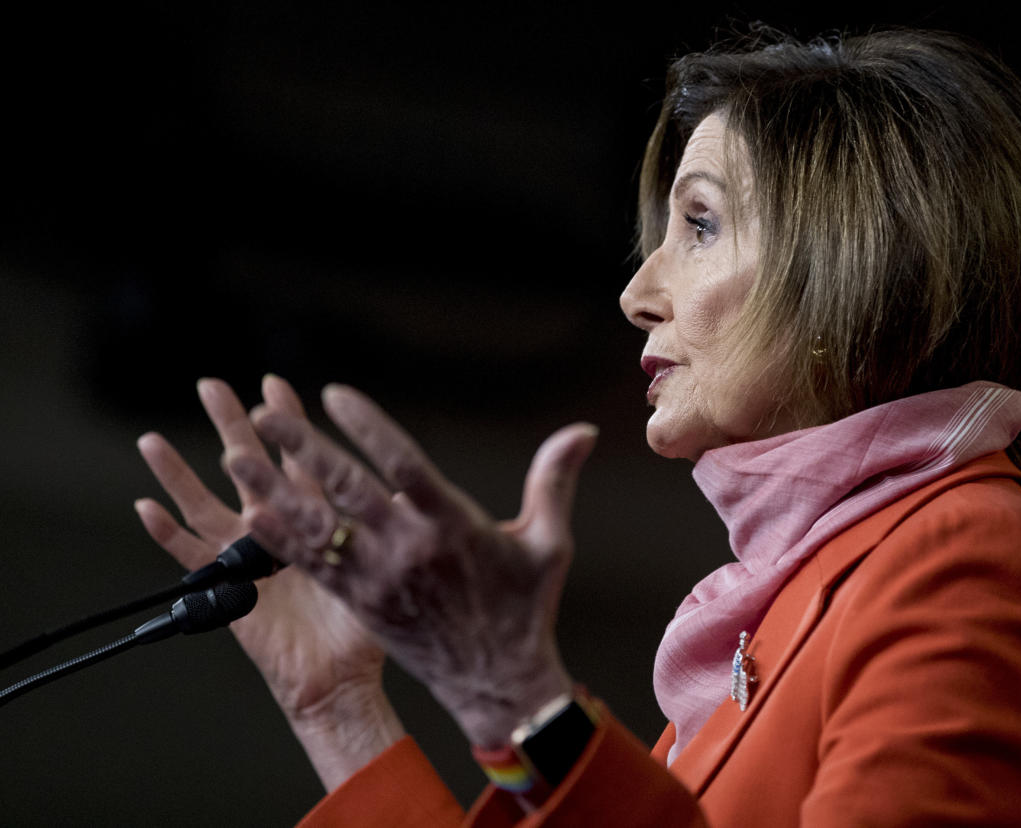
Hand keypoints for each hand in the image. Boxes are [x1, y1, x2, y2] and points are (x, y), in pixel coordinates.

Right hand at [135, 376, 401, 789]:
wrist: (340, 679)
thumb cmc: (367, 629)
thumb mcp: (380, 565)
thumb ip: (386, 524)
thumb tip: (404, 483)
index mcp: (313, 522)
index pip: (297, 459)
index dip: (286, 423)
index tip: (275, 382)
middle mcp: (275, 532)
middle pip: (247, 468)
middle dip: (230, 426)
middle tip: (212, 385)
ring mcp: (245, 559)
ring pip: (205, 505)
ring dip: (180, 473)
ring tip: (153, 439)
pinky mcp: (226, 590)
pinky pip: (190, 559)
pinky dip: (167, 533)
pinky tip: (145, 506)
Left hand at [226, 383, 597, 747]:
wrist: (497, 682)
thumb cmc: (526, 608)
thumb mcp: (549, 542)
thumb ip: (555, 480)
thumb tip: (583, 430)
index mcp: (452, 527)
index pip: (402, 464)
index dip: (367, 426)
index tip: (335, 394)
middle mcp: (408, 551)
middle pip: (347, 490)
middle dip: (303, 448)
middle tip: (265, 413)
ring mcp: (378, 579)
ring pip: (317, 527)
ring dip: (275, 490)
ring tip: (237, 457)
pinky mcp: (361, 603)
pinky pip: (312, 567)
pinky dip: (280, 539)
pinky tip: (251, 513)